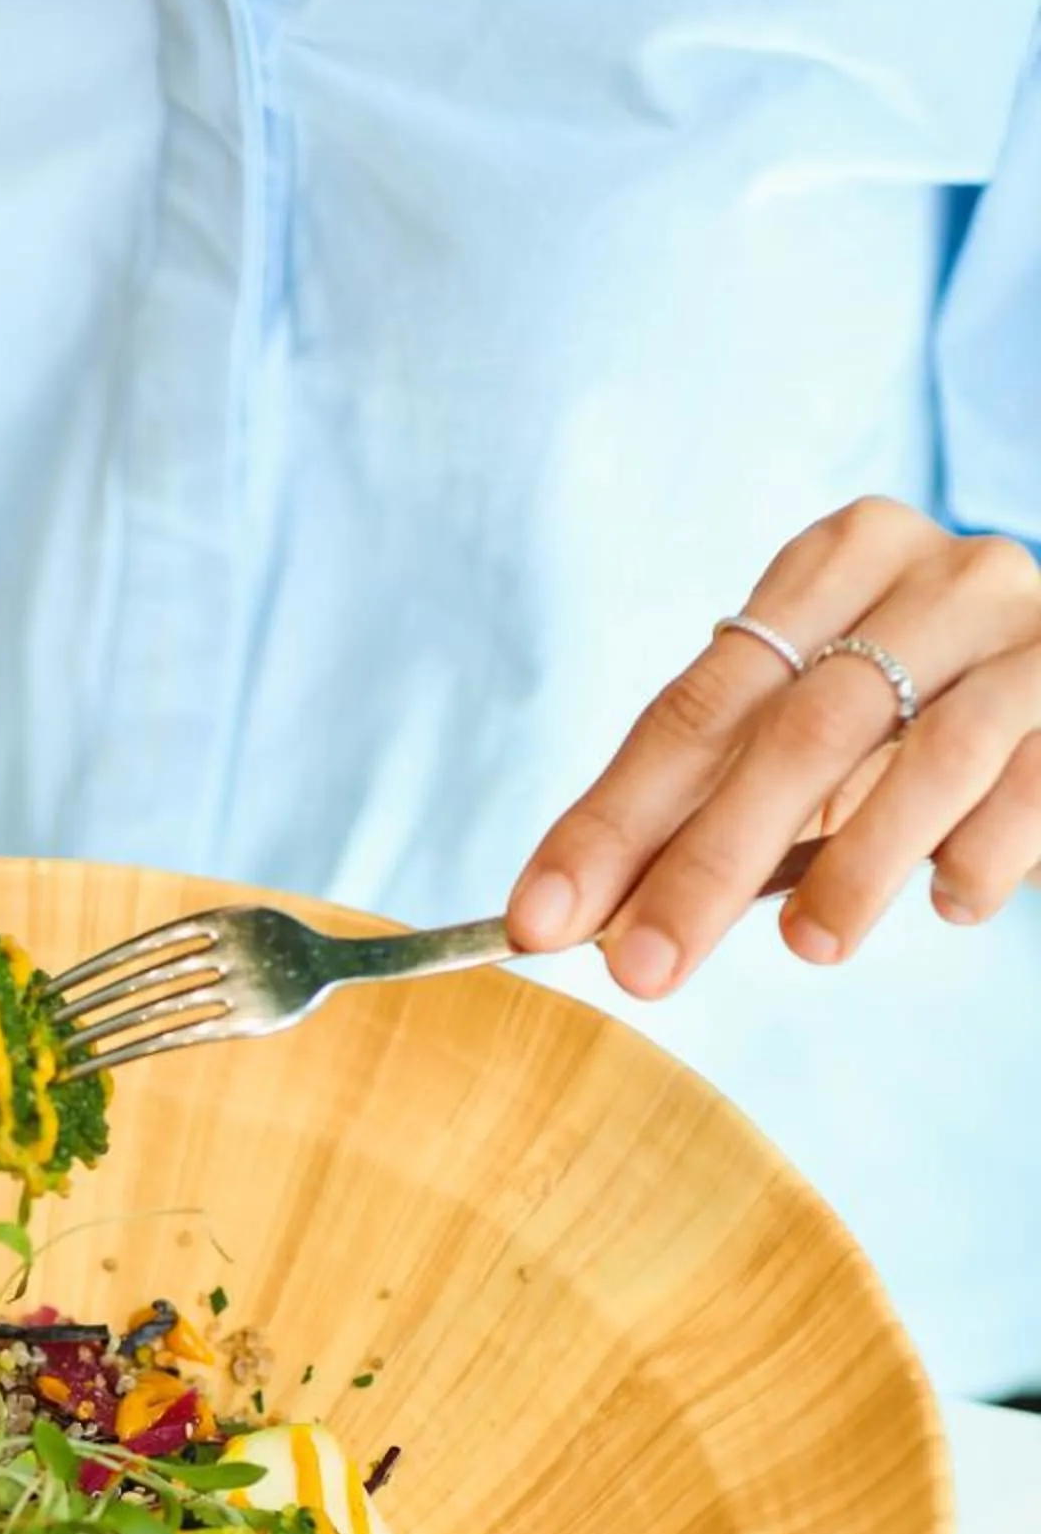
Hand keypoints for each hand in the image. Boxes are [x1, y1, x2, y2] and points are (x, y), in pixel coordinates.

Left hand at [508, 497, 1040, 993]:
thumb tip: (575, 916)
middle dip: (706, 863)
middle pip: (798, 730)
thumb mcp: (816, 746)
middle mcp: (935, 575)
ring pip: (929, 751)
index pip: (700, 704)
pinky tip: (948, 906)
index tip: (541, 922)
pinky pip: (1032, 782)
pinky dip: (978, 856)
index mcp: (836, 563)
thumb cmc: (927, 724)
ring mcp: (1028, 631)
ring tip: (806, 948)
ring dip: (856, 867)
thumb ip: (709, 805)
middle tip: (642, 969)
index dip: (614, 820)